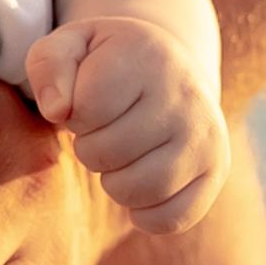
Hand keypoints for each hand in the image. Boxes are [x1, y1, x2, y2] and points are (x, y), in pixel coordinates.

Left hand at [26, 17, 230, 233]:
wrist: (168, 69)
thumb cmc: (107, 62)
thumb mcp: (70, 45)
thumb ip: (49, 65)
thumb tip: (57, 110)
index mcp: (147, 55)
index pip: (84, 111)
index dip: (73, 114)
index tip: (89, 99)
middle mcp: (186, 94)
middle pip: (104, 154)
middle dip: (90, 148)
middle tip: (106, 129)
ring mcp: (206, 135)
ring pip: (134, 191)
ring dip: (113, 181)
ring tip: (122, 154)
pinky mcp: (217, 170)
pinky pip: (169, 220)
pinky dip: (145, 213)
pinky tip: (142, 183)